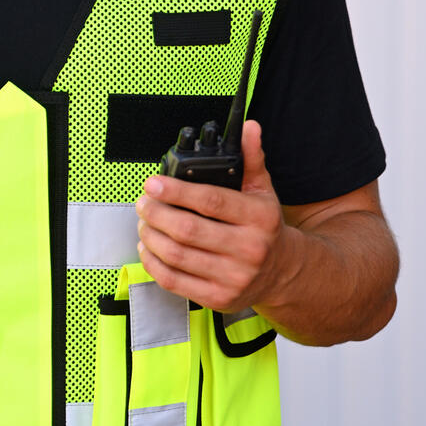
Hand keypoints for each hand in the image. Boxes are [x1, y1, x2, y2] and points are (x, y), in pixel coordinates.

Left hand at [135, 120, 290, 312]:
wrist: (282, 272)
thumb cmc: (265, 227)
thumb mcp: (263, 190)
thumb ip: (251, 159)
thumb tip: (249, 127)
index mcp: (259, 218)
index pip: (211, 201)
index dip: (176, 190)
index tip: (153, 183)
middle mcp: (249, 249)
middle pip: (188, 230)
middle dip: (156, 213)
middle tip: (144, 203)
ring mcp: (233, 277)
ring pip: (177, 256)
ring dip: (150, 236)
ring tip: (144, 222)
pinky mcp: (217, 298)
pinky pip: (174, 281)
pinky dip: (153, 263)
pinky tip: (148, 248)